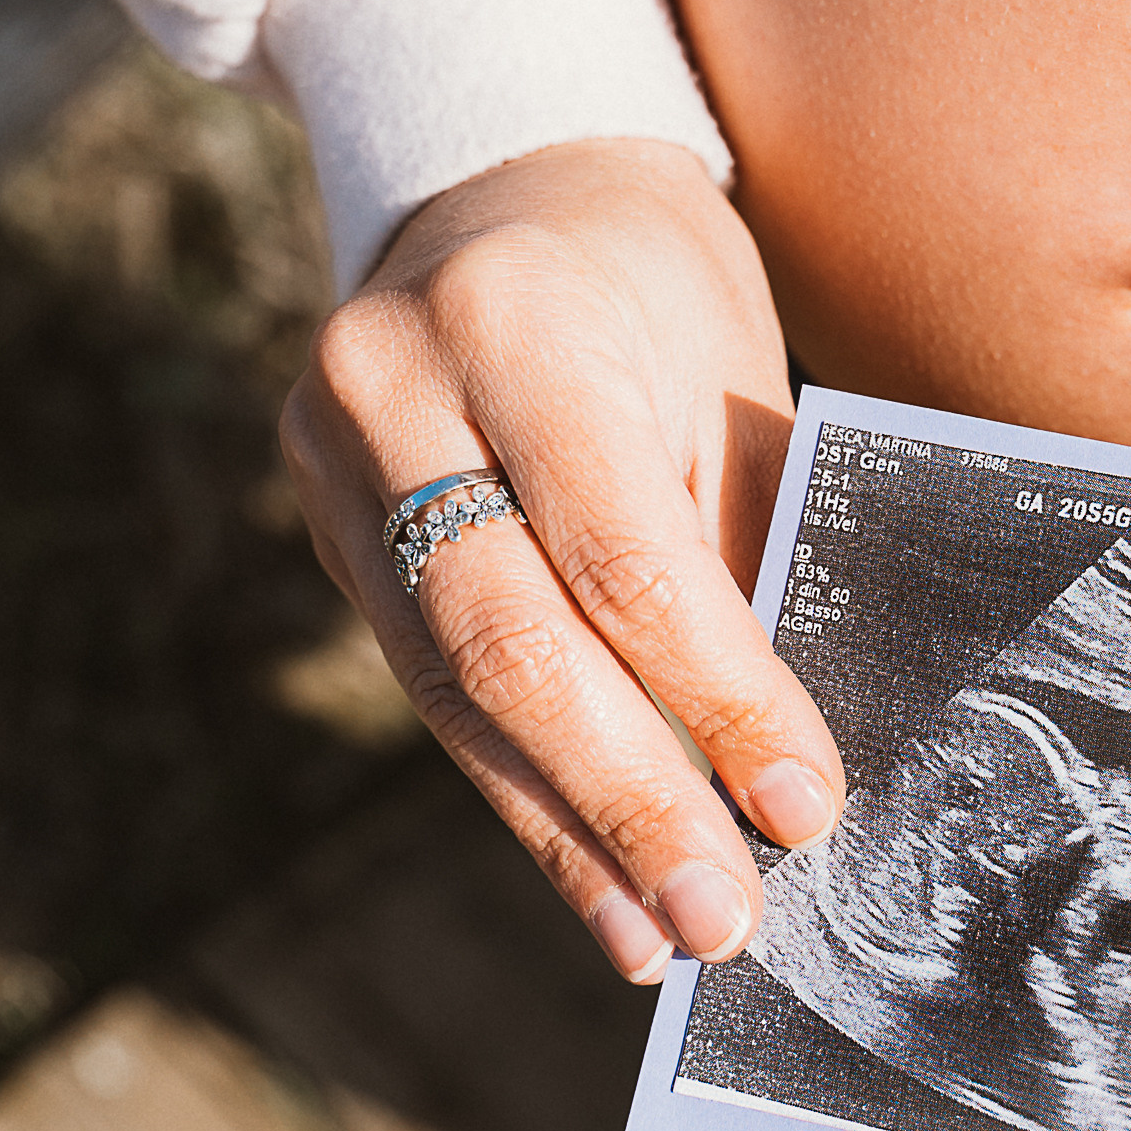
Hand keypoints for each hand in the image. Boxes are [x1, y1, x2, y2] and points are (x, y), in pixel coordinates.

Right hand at [280, 139, 843, 981]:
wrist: (502, 191)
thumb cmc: (657, 288)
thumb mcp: (727, 374)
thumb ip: (744, 541)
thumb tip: (791, 755)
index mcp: (515, 317)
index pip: (621, 547)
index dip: (717, 690)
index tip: (803, 804)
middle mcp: (390, 389)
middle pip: (510, 637)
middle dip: (628, 798)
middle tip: (723, 919)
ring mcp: (332, 468)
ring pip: (454, 688)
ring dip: (570, 831)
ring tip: (662, 939)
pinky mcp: (327, 538)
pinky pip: (432, 690)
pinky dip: (524, 796)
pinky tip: (595, 888)